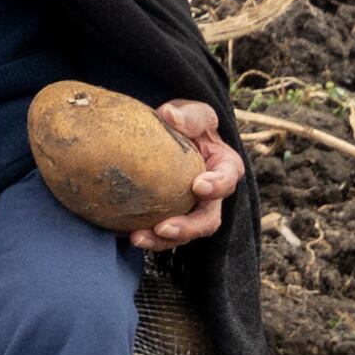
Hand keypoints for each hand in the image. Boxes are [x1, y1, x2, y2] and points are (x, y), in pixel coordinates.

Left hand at [127, 100, 241, 250]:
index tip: (197, 185)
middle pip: (208, 220)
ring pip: (184, 235)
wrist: (170, 133)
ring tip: (138, 238)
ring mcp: (193, 211)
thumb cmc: (188, 122)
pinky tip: (127, 235)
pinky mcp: (174, 218)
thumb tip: (169, 115)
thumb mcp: (194, 113)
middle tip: (163, 228)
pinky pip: (163, 235)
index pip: (227, 179)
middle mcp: (213, 196)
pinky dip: (147, 237)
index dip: (216, 185)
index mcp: (225, 168)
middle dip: (187, 228)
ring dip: (162, 241)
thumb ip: (188, 115)